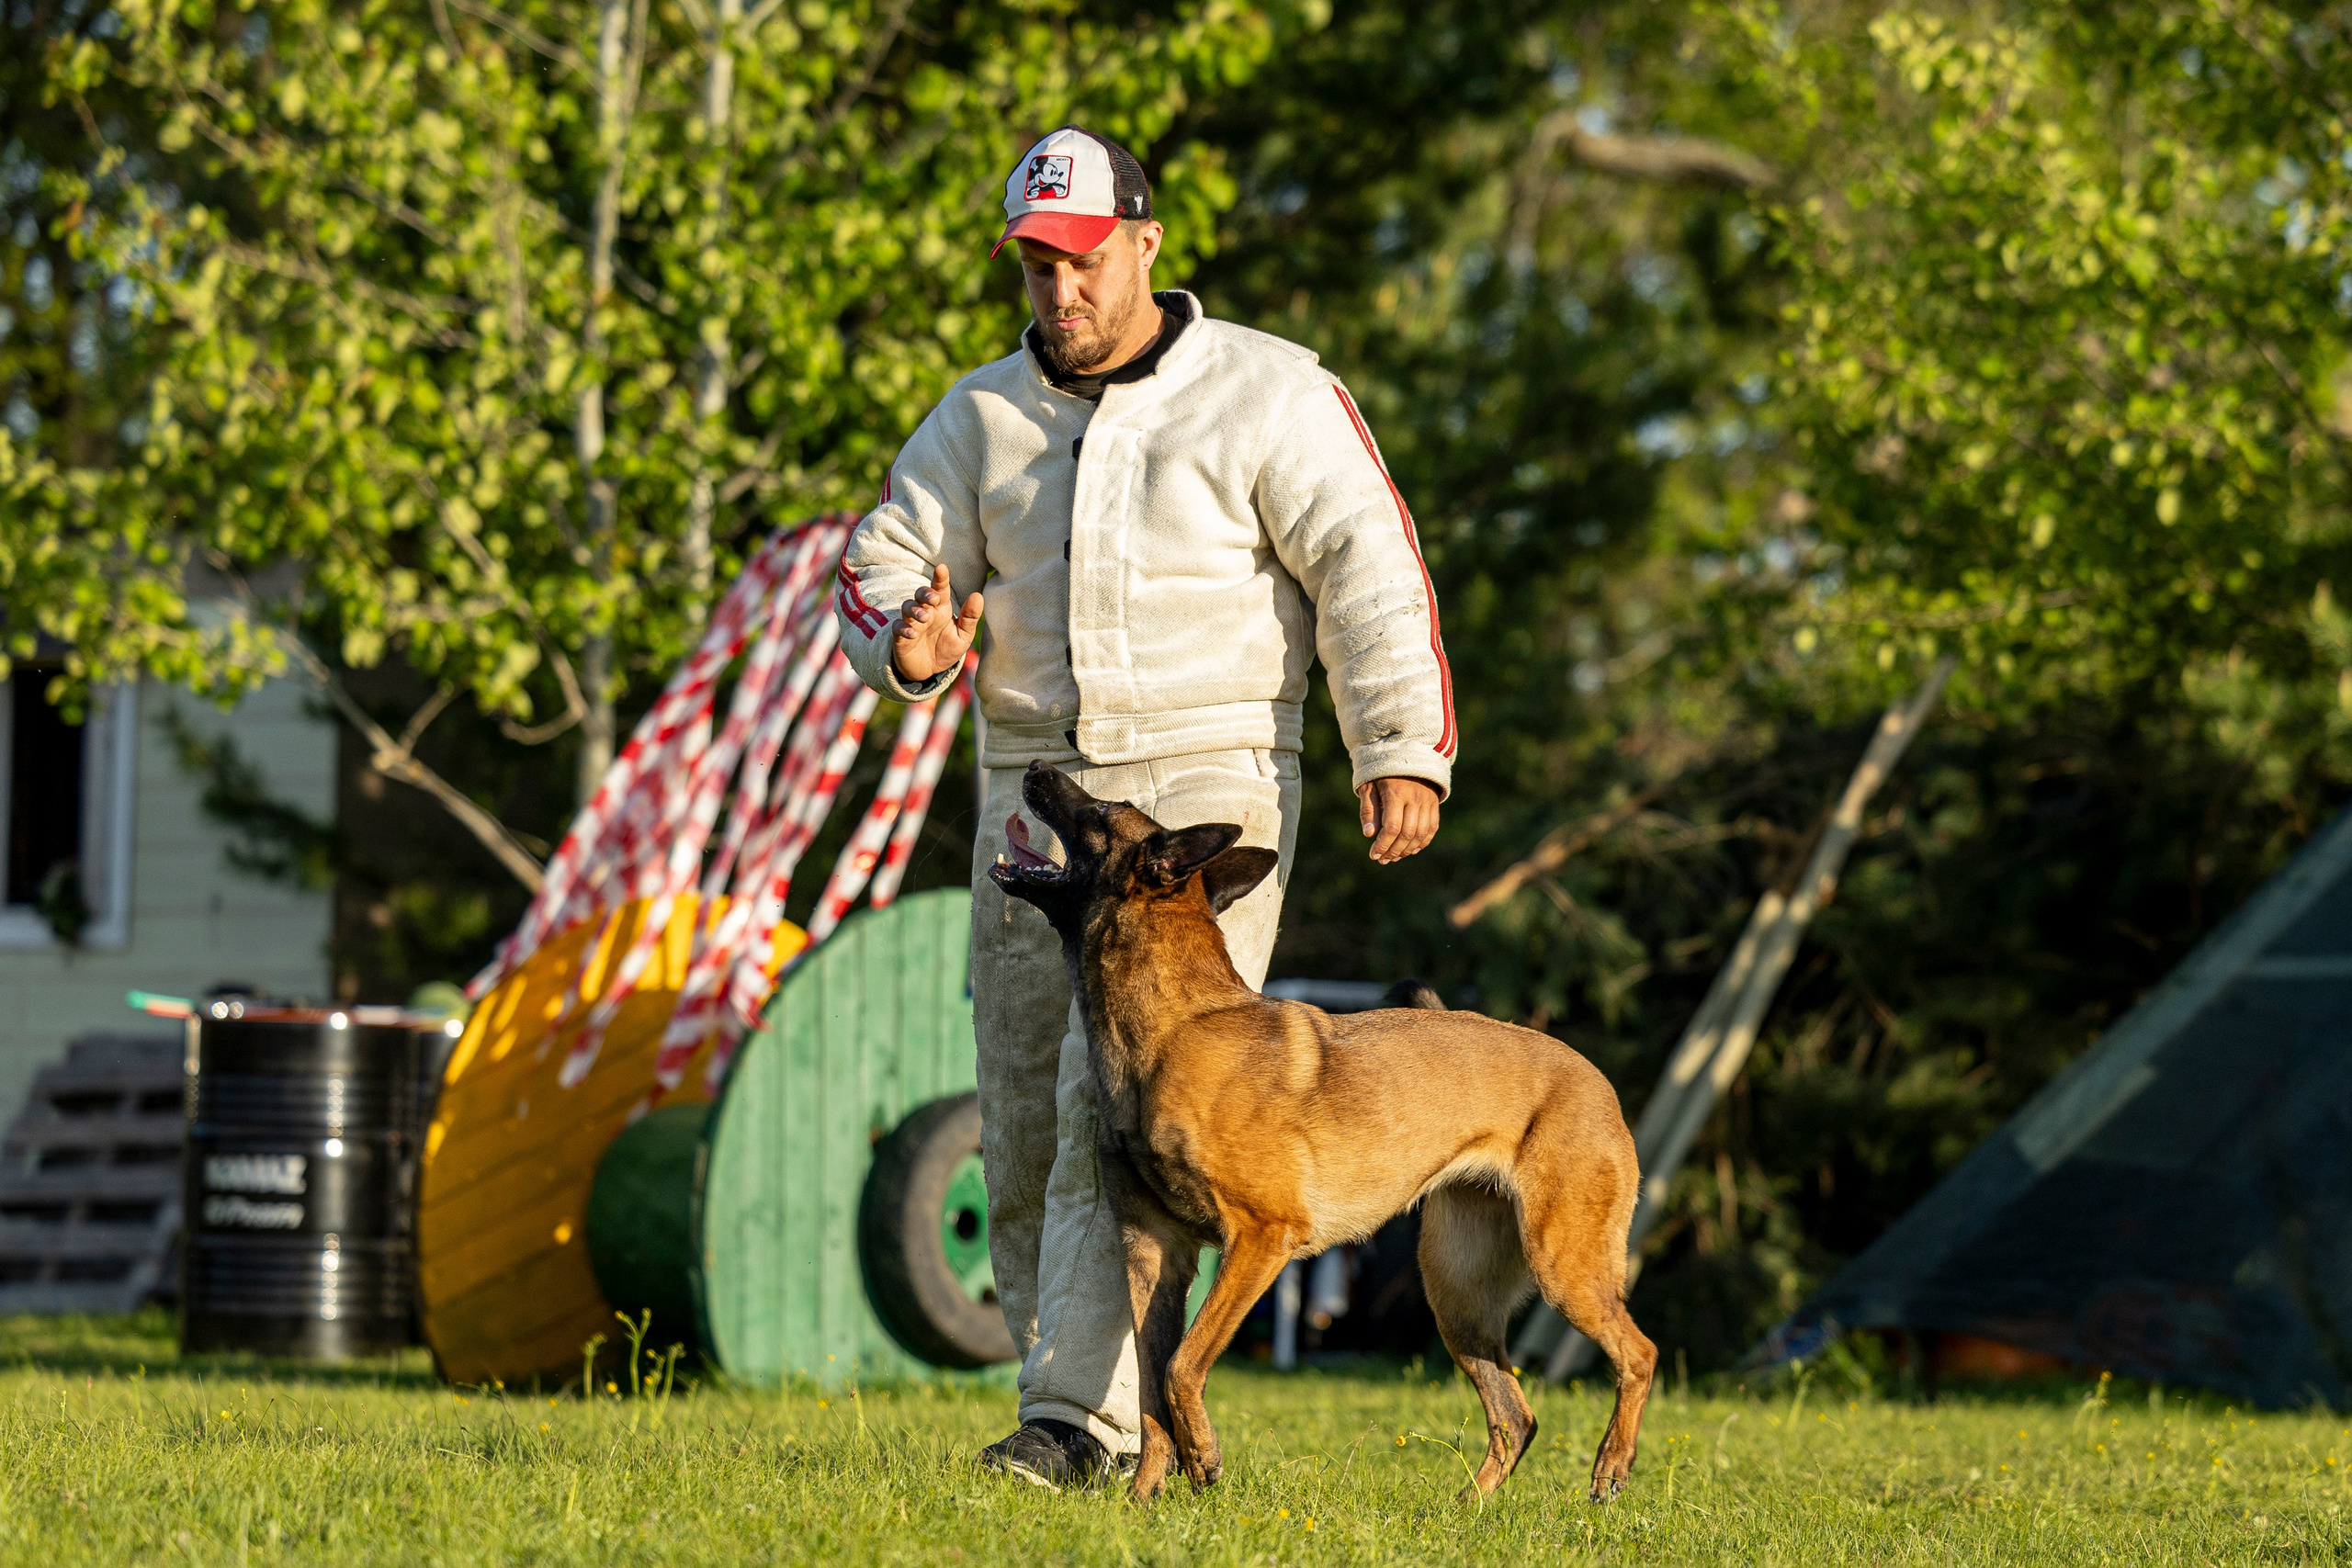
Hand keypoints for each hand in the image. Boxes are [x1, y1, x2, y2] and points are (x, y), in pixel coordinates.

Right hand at [892, 564, 983, 682]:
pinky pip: (897, 627)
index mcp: (941, 609)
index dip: (940, 578)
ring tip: (924, 617)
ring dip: (915, 609)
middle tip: (933, 599)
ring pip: (907, 606)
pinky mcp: (901, 637)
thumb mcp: (963, 636)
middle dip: (925, 593)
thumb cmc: (946, 648)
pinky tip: (912, 633)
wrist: (930, 671)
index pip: (940, 589)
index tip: (942, 568)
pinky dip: (903, 628)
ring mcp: (911, 623)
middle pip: (920, 594)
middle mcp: (925, 612)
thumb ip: (970, 618)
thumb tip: (978, 595)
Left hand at [1358, 776, 1440, 864]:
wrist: (1405, 755)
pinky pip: (1432, 828)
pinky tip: (1411, 850)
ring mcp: (1427, 800)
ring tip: (1394, 857)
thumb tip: (1368, 834)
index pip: (1392, 827)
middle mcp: (1414, 797)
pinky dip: (1422, 842)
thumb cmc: (1381, 774)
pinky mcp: (1434, 803)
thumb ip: (1368, 810)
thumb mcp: (1368, 787)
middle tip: (1383, 859)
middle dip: (1394, 851)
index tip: (1373, 855)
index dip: (1383, 845)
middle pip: (1407, 833)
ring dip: (1407, 850)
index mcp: (1395, 793)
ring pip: (1420, 834)